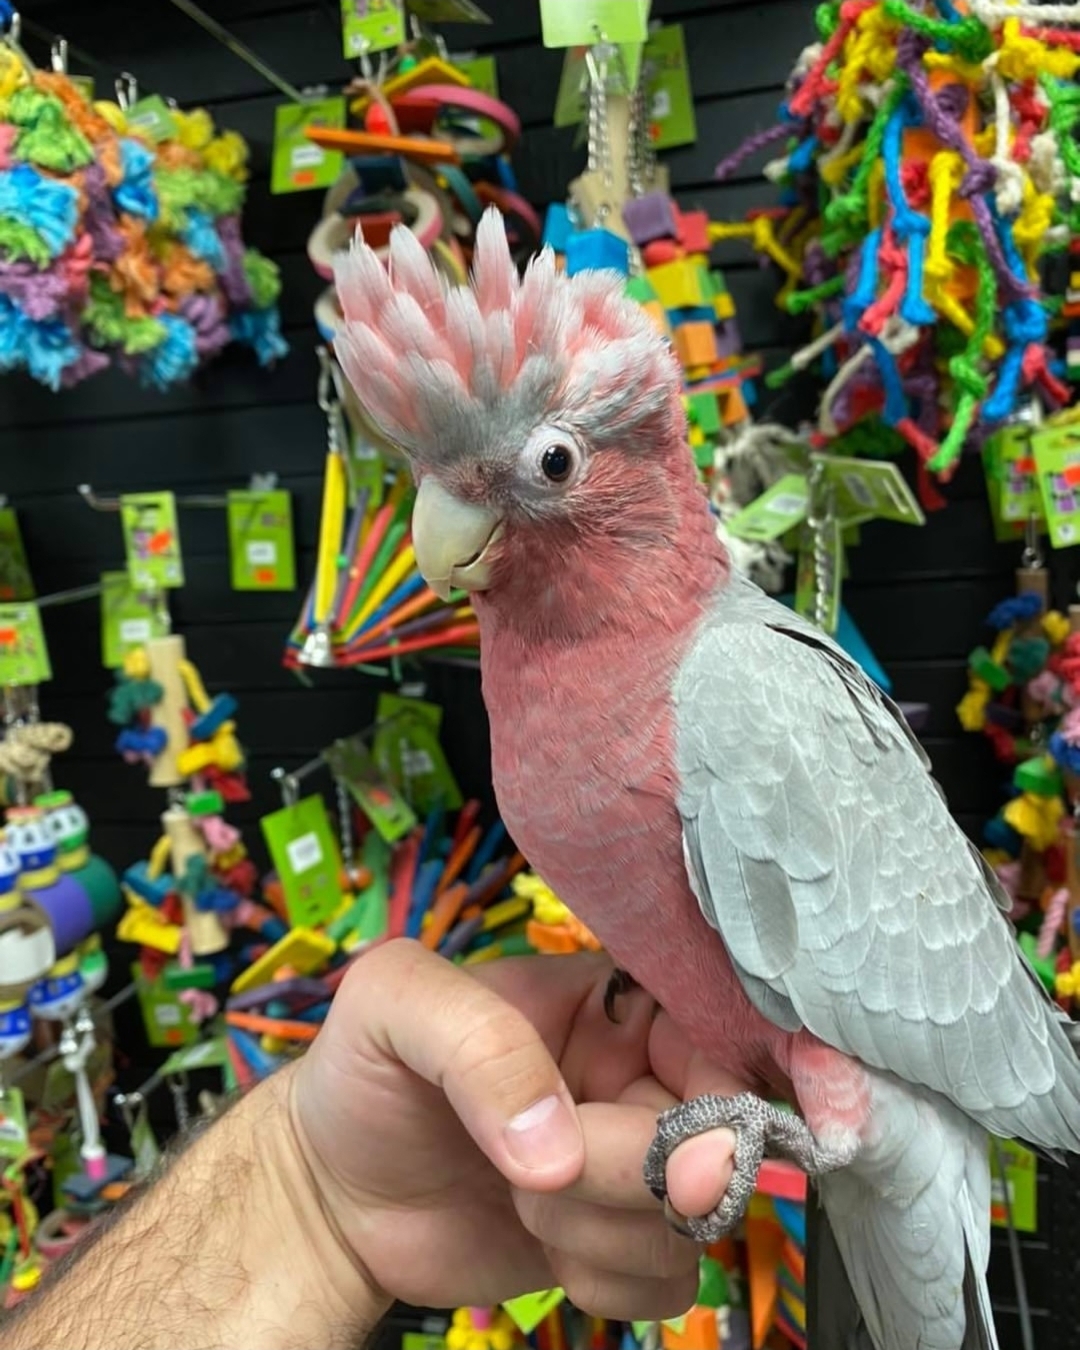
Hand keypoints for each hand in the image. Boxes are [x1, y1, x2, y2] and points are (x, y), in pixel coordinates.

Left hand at [290, 940, 725, 1319]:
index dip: (719, 1077)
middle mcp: (635, 1077)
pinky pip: (670, 1280)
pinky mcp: (615, 1243)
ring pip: (694, 1214)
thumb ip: (478, 1042)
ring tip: (520, 1201)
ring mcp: (629, 1164)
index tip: (686, 1128)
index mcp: (605, 1001)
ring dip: (604, 1229)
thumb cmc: (365, 1072)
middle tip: (550, 1178)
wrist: (331, 1189)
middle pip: (712, 1130)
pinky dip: (610, 1282)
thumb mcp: (393, 1004)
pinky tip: (546, 1253)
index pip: (709, 1024)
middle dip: (634, 1169)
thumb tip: (561, 1149)